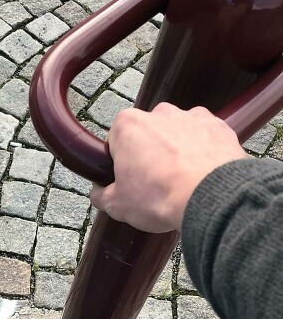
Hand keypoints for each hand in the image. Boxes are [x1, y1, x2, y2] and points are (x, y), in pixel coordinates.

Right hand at [89, 103, 247, 231]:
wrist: (211, 197)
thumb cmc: (160, 196)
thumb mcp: (117, 204)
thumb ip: (102, 195)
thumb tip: (99, 193)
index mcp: (128, 125)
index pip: (115, 141)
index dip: (120, 162)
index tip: (127, 179)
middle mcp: (159, 113)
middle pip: (147, 134)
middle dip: (149, 153)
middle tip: (154, 183)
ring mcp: (191, 116)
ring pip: (177, 134)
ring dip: (177, 151)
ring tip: (182, 181)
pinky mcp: (218, 126)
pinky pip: (205, 137)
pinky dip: (203, 152)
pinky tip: (202, 175)